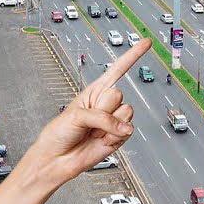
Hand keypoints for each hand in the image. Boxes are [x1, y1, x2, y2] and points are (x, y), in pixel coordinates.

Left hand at [26, 39, 150, 182]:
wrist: (57, 159)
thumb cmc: (59, 133)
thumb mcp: (76, 115)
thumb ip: (102, 117)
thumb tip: (126, 128)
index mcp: (94, 91)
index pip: (117, 69)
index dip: (132, 56)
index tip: (146, 43)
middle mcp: (106, 104)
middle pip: (119, 93)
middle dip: (104, 107)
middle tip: (90, 120)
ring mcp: (114, 120)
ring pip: (126, 111)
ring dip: (109, 123)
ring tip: (94, 132)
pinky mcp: (119, 137)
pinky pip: (128, 130)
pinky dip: (114, 136)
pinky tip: (101, 140)